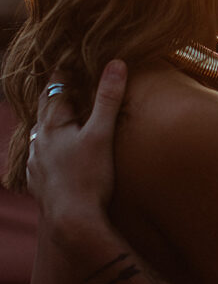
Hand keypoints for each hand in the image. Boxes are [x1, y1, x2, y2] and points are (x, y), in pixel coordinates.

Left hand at [27, 61, 127, 240]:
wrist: (73, 222)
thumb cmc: (89, 177)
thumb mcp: (102, 134)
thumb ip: (108, 98)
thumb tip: (116, 64)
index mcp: (52, 125)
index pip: (55, 90)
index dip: (64, 75)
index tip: (70, 61)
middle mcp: (39, 141)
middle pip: (44, 111)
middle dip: (56, 98)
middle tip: (65, 85)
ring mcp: (36, 163)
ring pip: (40, 136)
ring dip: (51, 126)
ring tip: (61, 121)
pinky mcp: (38, 183)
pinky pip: (39, 160)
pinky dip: (48, 152)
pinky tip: (54, 158)